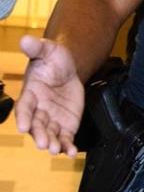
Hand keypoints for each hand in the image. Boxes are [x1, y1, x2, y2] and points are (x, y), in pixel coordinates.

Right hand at [15, 35, 83, 156]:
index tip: (24, 127)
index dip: (24, 117)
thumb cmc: (54, 60)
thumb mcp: (48, 50)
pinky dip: (67, 145)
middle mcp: (39, 109)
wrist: (70, 68)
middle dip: (39, 135)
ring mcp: (52, 118)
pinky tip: (71, 152)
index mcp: (31, 94)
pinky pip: (65, 137)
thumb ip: (37, 47)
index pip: (25, 107)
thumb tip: (25, 39)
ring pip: (49, 134)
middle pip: (37, 125)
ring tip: (55, 150)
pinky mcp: (65, 124)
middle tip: (43, 144)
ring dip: (52, 143)